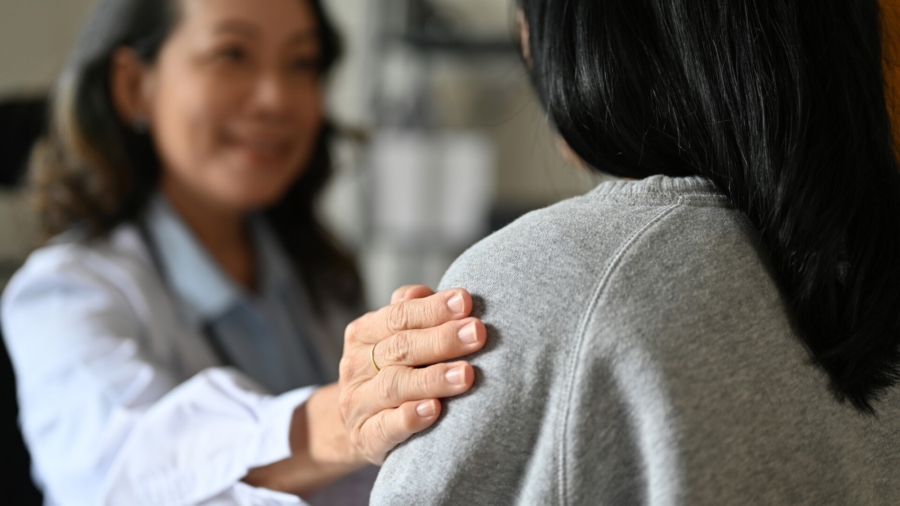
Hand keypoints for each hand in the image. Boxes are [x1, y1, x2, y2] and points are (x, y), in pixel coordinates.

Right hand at [339, 286, 485, 463]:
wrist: (361, 424)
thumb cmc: (393, 371)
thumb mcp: (394, 338)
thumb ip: (412, 313)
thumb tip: (427, 291)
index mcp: (363, 333)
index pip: (398, 316)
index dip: (432, 309)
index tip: (465, 302)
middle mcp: (356, 366)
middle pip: (400, 348)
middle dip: (442, 339)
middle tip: (477, 333)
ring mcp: (358, 403)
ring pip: (394, 386)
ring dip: (433, 379)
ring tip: (466, 374)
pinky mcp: (366, 437)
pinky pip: (386, 427)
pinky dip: (410, 418)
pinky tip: (434, 409)